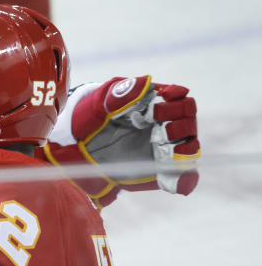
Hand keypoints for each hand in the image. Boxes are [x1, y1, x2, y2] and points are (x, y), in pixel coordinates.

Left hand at [45, 76, 198, 205]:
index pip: (180, 97)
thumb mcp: (98, 104)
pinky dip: (184, 180)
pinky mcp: (162, 171)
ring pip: (190, 146)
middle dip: (180, 120)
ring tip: (161, 144)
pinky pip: (183, 177)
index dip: (176, 98)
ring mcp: (164, 149)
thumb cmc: (88, 121)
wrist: (75, 153)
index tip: (162, 99)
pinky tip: (174, 182)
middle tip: (158, 124)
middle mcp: (164, 126)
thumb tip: (146, 83)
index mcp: (153, 105)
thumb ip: (120, 94)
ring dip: (183, 146)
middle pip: (189, 119)